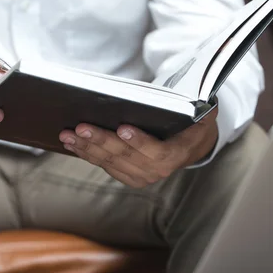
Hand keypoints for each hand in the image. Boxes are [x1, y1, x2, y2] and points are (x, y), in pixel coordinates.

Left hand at [59, 108, 218, 187]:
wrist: (192, 145)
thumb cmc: (193, 122)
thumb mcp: (203, 112)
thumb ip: (201, 107)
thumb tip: (200, 96)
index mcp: (176, 154)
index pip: (157, 151)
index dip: (139, 141)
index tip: (123, 128)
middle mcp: (158, 170)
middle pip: (126, 156)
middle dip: (101, 141)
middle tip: (80, 127)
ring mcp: (141, 176)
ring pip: (110, 162)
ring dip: (87, 148)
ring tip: (68, 134)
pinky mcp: (128, 176)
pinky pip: (105, 165)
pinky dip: (87, 154)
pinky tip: (73, 143)